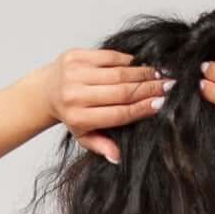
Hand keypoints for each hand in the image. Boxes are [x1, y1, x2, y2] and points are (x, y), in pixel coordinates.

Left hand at [40, 48, 170, 163]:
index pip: (118, 113)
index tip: (161, 104)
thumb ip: (100, 146)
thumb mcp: (83, 137)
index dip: (141, 108)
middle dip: (148, 88)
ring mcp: (75, 73)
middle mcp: (76, 94)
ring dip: (142, 73)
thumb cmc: (70, 116)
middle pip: (121, 91)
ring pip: (118, 72)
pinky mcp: (76, 56)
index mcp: (79, 117)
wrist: (44, 91)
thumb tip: (118, 158)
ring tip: (161, 74)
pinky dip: (128, 61)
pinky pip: (108, 57)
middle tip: (169, 86)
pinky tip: (142, 64)